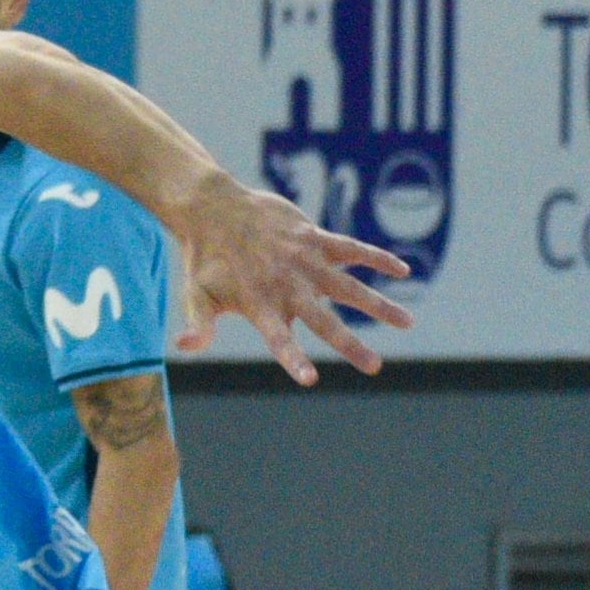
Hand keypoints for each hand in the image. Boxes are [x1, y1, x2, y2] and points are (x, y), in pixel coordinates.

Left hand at [173, 176, 409, 383]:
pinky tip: (403, 270)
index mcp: (259, 304)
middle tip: (374, 367)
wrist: (211, 209)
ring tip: (407, 322)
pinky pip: (351, 249)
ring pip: (348, 286)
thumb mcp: (195, 295)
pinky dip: (376, 258)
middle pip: (322, 320)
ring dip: (378, 304)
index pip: (278, 339)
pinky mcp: (313, 238)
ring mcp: (303, 260)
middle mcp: (286, 284)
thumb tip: (182, 349)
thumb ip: (198, 325)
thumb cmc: (203, 259)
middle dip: (349, 344)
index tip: (310, 380)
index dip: (293, 358)